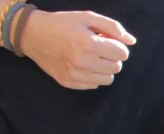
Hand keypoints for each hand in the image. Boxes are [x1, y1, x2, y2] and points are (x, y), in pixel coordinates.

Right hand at [20, 10, 135, 89]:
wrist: (31, 34)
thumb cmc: (62, 24)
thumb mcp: (87, 18)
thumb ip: (113, 27)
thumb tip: (132, 41)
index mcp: (89, 44)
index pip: (122, 54)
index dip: (117, 45)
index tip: (106, 41)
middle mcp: (83, 62)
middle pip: (117, 67)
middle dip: (111, 56)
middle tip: (98, 48)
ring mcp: (75, 75)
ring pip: (108, 79)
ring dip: (104, 68)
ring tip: (92, 57)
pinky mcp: (69, 82)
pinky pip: (94, 84)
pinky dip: (92, 75)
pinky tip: (82, 64)